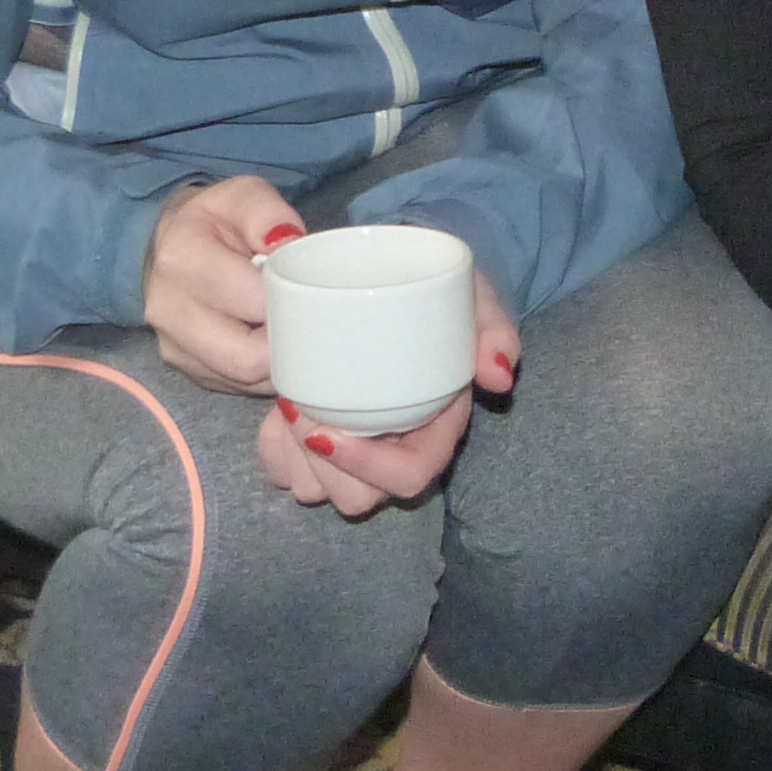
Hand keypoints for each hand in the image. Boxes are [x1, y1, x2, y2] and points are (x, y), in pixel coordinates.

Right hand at [140, 178, 302, 390]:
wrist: (170, 247)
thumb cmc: (216, 222)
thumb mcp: (241, 197)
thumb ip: (267, 213)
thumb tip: (288, 246)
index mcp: (182, 259)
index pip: (253, 300)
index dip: (292, 301)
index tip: (311, 291)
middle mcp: (169, 311)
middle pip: (248, 357)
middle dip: (289, 344)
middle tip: (312, 321)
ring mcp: (176, 349)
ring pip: (246, 380)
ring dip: (281, 363)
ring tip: (296, 331)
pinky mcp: (189, 372)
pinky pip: (239, 388)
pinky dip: (266, 373)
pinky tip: (276, 346)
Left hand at [259, 271, 520, 516]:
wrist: (384, 272)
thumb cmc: (432, 292)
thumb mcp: (471, 297)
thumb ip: (493, 329)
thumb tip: (498, 377)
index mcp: (435, 428)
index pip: (410, 475)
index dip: (368, 467)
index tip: (325, 430)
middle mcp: (394, 449)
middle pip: (359, 497)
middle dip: (320, 467)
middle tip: (293, 410)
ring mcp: (355, 449)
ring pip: (319, 492)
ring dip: (294, 461)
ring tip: (284, 409)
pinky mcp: (317, 442)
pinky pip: (286, 473)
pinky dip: (274, 453)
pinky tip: (274, 416)